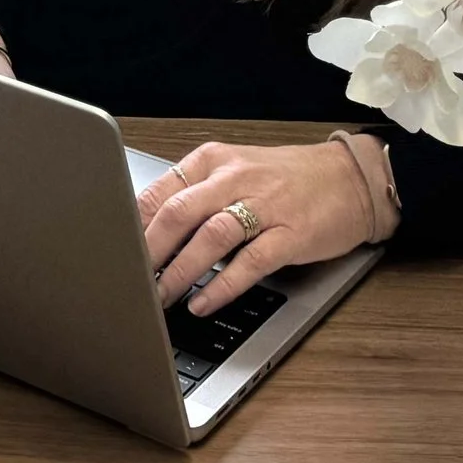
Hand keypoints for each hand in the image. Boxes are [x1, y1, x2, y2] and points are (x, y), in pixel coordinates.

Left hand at [136, 138, 390, 317]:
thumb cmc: (286, 179)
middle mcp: (235, 178)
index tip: (112, 252)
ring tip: (160, 297)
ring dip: (180, 270)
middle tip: (128, 280)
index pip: (160, 191)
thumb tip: (143, 232)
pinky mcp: (292, 233)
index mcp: (213, 161)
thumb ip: (193, 195)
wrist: (351, 178)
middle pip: (178, 212)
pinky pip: (251, 261)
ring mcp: (265, 205)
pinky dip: (223, 283)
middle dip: (148, 251)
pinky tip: (204, 300)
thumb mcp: (233, 173)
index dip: (132, 226)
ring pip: (210, 236)